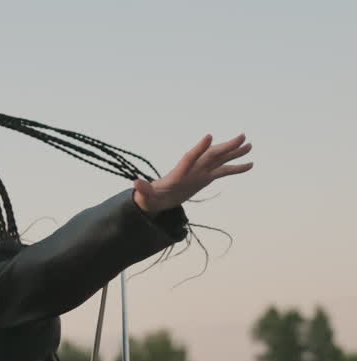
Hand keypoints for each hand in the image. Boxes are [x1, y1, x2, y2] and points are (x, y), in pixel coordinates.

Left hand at [133, 134, 252, 213]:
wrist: (155, 200)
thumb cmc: (149, 197)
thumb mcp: (145, 196)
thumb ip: (143, 189)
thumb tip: (135, 184)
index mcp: (178, 173)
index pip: (189, 158)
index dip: (198, 149)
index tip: (209, 137)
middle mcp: (191, 169)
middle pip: (210, 155)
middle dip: (224, 146)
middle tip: (241, 136)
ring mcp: (200, 172)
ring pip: (219, 160)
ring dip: (234, 153)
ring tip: (249, 145)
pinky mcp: (205, 178)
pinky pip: (223, 171)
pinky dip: (236, 168)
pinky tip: (249, 165)